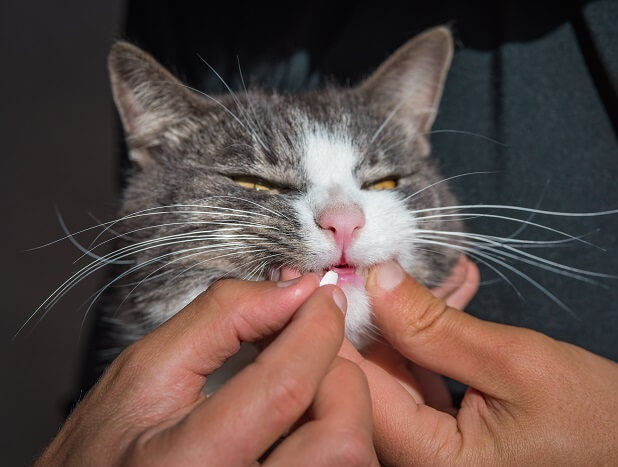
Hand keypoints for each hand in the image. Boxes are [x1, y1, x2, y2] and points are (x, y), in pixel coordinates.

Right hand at [37, 276, 377, 465]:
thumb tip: (295, 290)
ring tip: (300, 386)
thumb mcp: (146, 370)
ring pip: (351, 460)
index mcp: (192, 464)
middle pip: (340, 439)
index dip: (316, 328)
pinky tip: (301, 417)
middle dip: (338, 376)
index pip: (286, 387)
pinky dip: (334, 433)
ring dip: (341, 407)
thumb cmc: (110, 448)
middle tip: (310, 351)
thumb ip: (220, 319)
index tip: (320, 298)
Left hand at [341, 259, 617, 465]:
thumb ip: (436, 328)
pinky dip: (433, 338)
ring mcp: (431, 451)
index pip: (356, 387)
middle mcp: (419, 462)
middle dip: (375, 313)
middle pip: (368, 378)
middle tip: (384, 261)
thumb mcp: (517, 364)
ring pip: (394, 373)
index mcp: (429, 460)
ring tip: (439, 274)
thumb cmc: (601, 424)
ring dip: (410, 319)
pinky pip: (421, 379)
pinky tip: (454, 295)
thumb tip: (376, 280)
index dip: (338, 326)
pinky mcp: (447, 435)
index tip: (339, 271)